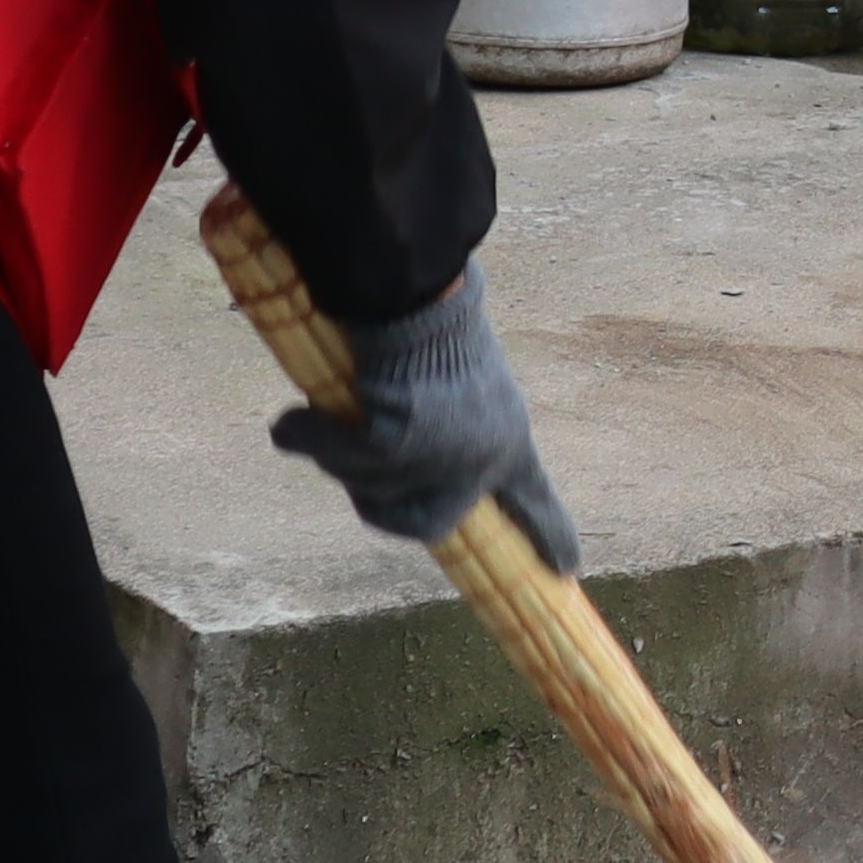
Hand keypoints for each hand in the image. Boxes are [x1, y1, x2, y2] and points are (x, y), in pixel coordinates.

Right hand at [272, 261, 583, 569]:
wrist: (416, 296)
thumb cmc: (436, 324)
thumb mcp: (460, 381)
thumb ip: (440, 426)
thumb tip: (381, 464)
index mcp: (509, 436)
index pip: (535, 497)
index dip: (550, 532)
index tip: (571, 566)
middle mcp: (483, 457)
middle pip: (426, 525)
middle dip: (386, 509)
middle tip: (361, 474)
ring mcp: (439, 457)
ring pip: (370, 487)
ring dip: (339, 452)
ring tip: (329, 411)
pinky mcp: (396, 446)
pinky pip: (337, 457)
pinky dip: (305, 437)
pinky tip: (291, 424)